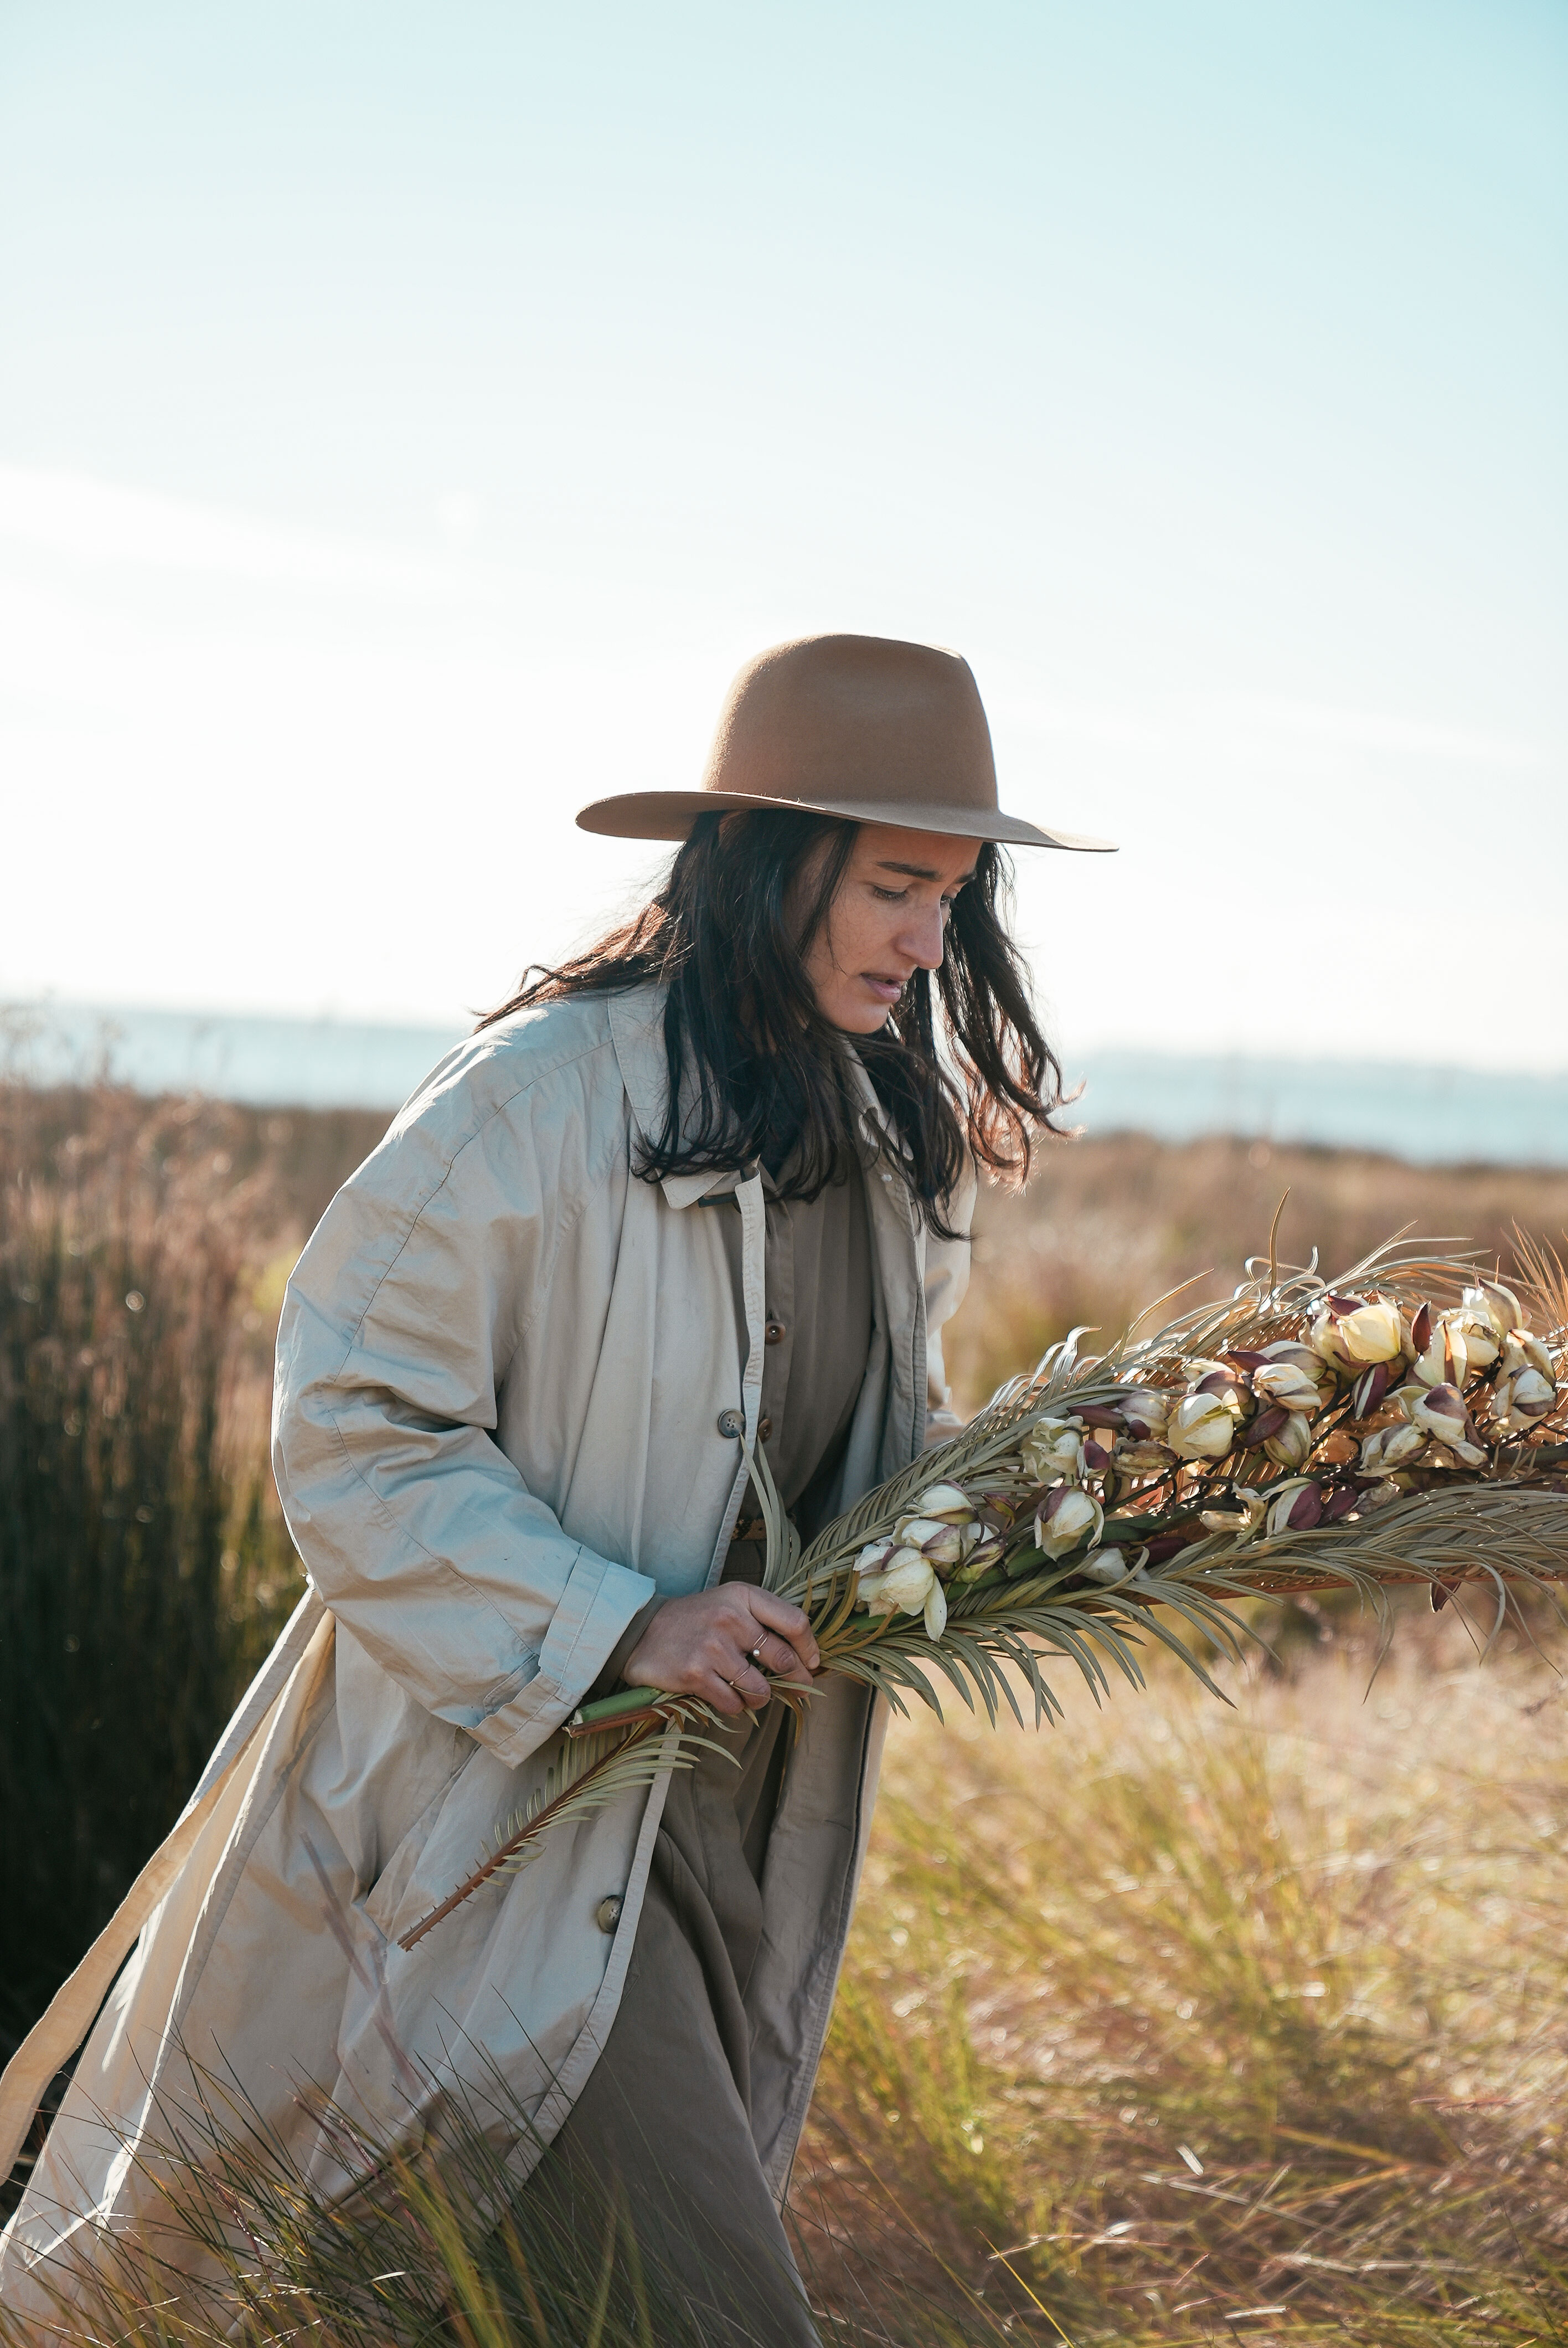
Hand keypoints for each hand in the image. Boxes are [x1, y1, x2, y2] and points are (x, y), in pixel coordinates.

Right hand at [623, 1586, 820, 1717]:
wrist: (641, 1631)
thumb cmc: (695, 1619)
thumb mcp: (729, 1603)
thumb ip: (763, 1620)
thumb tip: (803, 1656)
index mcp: (743, 1597)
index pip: (794, 1622)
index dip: (810, 1647)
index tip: (813, 1663)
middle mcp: (730, 1618)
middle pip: (782, 1659)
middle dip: (794, 1680)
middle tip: (796, 1688)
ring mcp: (712, 1648)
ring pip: (760, 1689)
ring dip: (759, 1698)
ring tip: (749, 1692)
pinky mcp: (696, 1675)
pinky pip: (733, 1703)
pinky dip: (734, 1705)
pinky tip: (724, 1695)